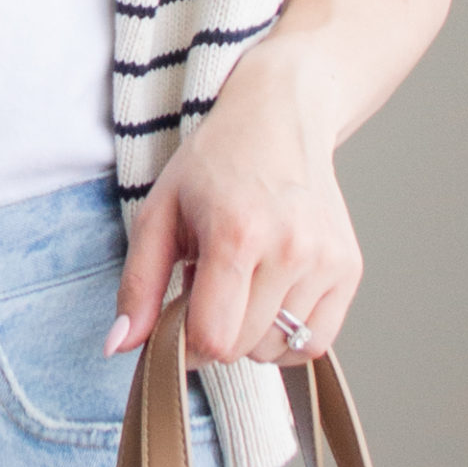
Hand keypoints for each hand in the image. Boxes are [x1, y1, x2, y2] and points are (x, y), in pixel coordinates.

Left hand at [103, 43, 362, 367]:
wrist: (280, 118)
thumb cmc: (214, 164)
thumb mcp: (159, 214)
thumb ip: (137, 285)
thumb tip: (118, 347)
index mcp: (237, 235)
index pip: (214, 338)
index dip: (186, 344)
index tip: (178, 318)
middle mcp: (291, 250)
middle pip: (244, 349)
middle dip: (216, 332)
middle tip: (209, 284)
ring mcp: (327, 260)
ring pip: (279, 349)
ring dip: (251, 332)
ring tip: (242, 280)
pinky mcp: (349, 268)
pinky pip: (315, 342)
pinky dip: (287, 334)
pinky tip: (270, 294)